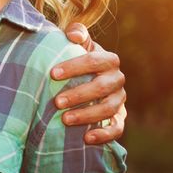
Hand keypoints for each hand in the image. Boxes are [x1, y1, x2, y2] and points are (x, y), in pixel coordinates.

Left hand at [54, 22, 126, 144]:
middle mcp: (117, 79)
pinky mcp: (119, 117)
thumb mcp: (77, 45)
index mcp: (108, 60)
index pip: (95, 61)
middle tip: (56, 102)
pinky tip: (86, 138)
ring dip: (87, 115)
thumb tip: (73, 35)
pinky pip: (117, 128)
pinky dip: (104, 134)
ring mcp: (119, 100)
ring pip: (109, 108)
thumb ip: (76, 34)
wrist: (88, 79)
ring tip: (65, 119)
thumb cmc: (76, 60)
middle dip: (79, 94)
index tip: (53, 74)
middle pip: (101, 87)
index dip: (74, 66)